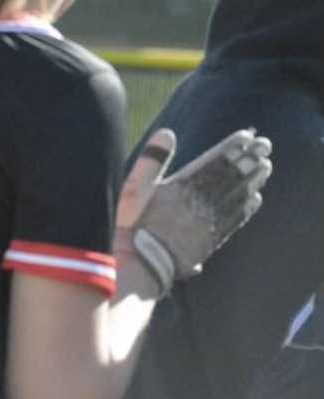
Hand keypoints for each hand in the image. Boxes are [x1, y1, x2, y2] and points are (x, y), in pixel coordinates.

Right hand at [121, 128, 271, 296]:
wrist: (138, 265)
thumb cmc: (133, 225)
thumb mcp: (133, 187)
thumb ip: (151, 160)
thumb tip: (167, 133)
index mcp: (181, 187)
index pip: (213, 163)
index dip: (230, 149)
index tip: (246, 136)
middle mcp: (199, 203)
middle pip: (230, 177)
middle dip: (248, 159)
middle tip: (265, 145)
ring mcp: (208, 222)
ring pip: (236, 196)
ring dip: (253, 180)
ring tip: (265, 166)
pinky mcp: (210, 240)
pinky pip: (234, 220)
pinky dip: (247, 207)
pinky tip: (255, 198)